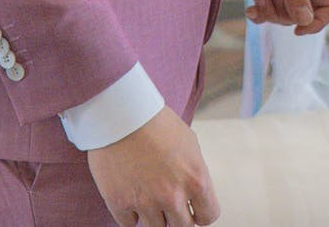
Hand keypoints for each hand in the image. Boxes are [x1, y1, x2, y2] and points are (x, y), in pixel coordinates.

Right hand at [86, 108, 220, 226]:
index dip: (201, 214)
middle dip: (177, 217)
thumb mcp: (189, 144)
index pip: (208, 216)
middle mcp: (173, 195)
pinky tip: (130, 196)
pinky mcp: (120, 203)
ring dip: (153, 216)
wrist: (121, 113)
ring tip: (148, 196)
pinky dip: (130, 214)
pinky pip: (129, 224)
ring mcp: (145, 202)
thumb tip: (195, 195)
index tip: (194, 210)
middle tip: (168, 203)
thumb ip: (194, 173)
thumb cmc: (157, 123)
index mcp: (196, 179)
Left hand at [227, 0, 328, 34]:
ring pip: (284, 16)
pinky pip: (267, 12)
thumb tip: (305, 21)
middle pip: (303, 16)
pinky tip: (251, 8)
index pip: (328, 7)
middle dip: (285, 13)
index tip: (299, 29)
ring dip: (270, 11)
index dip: (316, 22)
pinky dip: (259, 14)